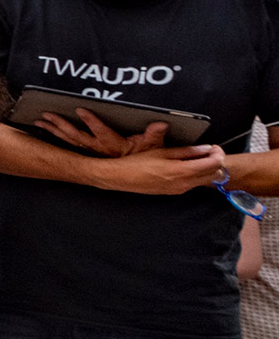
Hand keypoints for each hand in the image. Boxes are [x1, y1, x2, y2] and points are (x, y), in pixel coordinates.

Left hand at [35, 107, 171, 158]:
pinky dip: (55, 135)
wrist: (136, 173)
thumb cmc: (144, 157)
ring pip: (68, 139)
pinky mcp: (87, 152)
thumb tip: (160, 124)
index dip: (91, 122)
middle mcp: (99, 149)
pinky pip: (67, 143)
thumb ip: (155, 135)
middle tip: (47, 114)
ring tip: (39, 121)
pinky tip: (45, 129)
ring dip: (53, 130)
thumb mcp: (154, 147)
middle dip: (61, 125)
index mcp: (113, 145)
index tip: (81, 110)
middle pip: (76, 136)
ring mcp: (91, 151)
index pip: (101, 132)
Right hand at [90, 144, 228, 196]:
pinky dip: (197, 174)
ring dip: (207, 169)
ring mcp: (180, 189)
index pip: (213, 164)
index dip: (218, 154)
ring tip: (197, 157)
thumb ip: (186, 151)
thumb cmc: (138, 163)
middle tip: (209, 151)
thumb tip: (205, 148)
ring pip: (205, 180)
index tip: (214, 146)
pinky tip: (186, 166)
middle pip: (214, 174)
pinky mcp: (174, 192)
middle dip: (216, 162)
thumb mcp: (163, 152)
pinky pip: (193, 183)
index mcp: (182, 171)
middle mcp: (185, 184)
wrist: (120, 177)